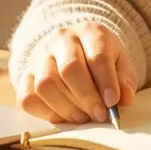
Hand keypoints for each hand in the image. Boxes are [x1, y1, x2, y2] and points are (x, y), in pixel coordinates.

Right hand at [18, 23, 138, 123]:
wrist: (74, 49)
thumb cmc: (100, 60)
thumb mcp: (120, 63)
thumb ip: (125, 80)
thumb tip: (124, 100)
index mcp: (89, 32)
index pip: (97, 56)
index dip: (106, 82)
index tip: (113, 103)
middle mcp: (61, 39)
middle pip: (69, 69)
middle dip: (86, 97)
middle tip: (99, 116)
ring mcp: (39, 56)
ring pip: (46, 84)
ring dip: (67, 108)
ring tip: (82, 117)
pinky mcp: (25, 74)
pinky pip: (28, 98)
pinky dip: (46, 113)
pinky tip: (63, 116)